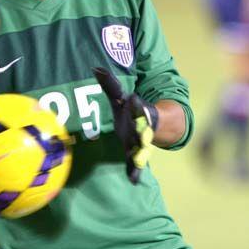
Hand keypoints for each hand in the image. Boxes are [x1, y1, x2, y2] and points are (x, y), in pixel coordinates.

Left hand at [92, 67, 158, 183]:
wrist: (153, 122)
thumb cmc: (129, 108)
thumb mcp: (119, 96)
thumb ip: (109, 84)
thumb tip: (94, 67)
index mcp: (138, 110)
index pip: (137, 106)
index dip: (135, 103)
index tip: (133, 99)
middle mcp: (141, 125)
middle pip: (142, 128)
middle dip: (140, 131)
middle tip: (141, 134)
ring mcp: (140, 140)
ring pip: (142, 147)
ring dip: (140, 153)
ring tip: (138, 161)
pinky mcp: (136, 152)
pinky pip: (136, 163)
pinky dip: (135, 171)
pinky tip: (133, 180)